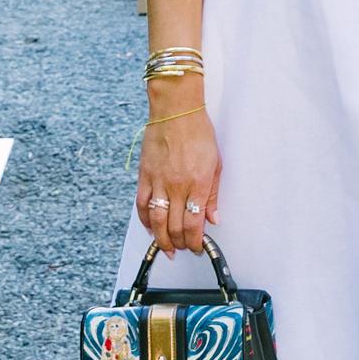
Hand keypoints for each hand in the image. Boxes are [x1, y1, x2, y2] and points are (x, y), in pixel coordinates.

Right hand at [137, 101, 220, 253]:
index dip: (195, 241)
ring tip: (167, 247)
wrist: (176, 111)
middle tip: (184, 248)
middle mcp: (177, 187)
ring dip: (161, 239)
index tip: (198, 247)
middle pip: (174, 227)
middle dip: (180, 244)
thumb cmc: (198, 133)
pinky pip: (142, 205)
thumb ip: (212, 194)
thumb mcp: (215, 164)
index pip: (194, 224)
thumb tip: (213, 218)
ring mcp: (158, 182)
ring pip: (156, 221)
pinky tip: (150, 227)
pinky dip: (145, 220)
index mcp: (197, 184)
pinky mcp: (145, 176)